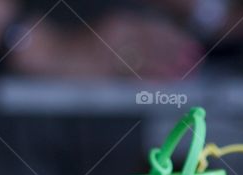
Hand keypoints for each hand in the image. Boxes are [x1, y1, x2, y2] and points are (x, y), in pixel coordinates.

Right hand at [9, 12, 203, 79]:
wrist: (46, 51)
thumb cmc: (74, 50)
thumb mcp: (104, 41)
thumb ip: (127, 48)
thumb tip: (153, 58)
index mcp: (118, 24)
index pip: (153, 30)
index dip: (174, 39)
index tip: (192, 47)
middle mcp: (117, 34)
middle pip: (154, 42)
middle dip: (176, 51)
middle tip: (196, 60)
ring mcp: (110, 50)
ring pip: (147, 56)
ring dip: (168, 63)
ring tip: (187, 71)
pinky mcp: (103, 67)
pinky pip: (132, 71)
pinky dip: (151, 75)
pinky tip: (165, 81)